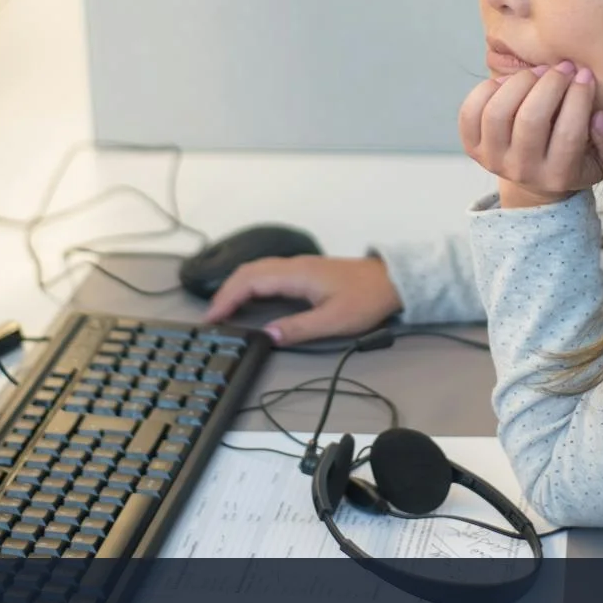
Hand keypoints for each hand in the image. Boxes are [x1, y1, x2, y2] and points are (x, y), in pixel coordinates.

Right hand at [203, 255, 402, 346]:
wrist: (391, 281)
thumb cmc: (365, 300)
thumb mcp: (334, 321)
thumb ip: (299, 329)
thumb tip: (266, 336)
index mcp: (296, 274)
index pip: (250, 281)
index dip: (227, 298)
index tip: (212, 318)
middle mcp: (293, 266)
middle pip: (248, 272)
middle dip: (225, 292)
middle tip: (211, 317)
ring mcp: (298, 266)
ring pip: (256, 270)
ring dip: (236, 287)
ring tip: (223, 310)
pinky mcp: (304, 271)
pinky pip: (267, 273)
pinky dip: (250, 284)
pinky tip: (248, 298)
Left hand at [459, 60, 602, 208]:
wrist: (535, 178)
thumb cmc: (576, 159)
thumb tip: (599, 117)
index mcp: (558, 176)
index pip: (569, 134)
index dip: (580, 97)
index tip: (586, 75)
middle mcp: (522, 171)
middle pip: (530, 119)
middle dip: (550, 84)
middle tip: (563, 68)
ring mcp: (493, 160)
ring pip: (497, 112)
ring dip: (520, 81)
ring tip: (538, 72)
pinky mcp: (472, 148)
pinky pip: (471, 112)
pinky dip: (488, 89)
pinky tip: (509, 83)